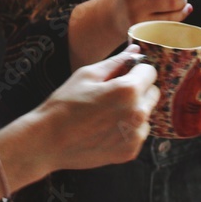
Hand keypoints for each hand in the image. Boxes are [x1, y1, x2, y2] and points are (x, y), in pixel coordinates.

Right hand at [37, 46, 158, 169]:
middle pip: (153, 93)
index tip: (122, 75)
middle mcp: (138, 114)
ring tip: (106, 113)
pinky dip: (128, 129)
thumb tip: (135, 50)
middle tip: (112, 94)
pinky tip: (106, 128)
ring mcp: (136, 136)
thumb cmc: (64, 104)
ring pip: (147, 114)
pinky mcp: (131, 152)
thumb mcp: (87, 75)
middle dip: (138, 89)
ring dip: (134, 110)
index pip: (150, 72)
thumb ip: (116, 62)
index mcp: (128, 90)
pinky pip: (139, 133)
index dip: (136, 70)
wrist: (47, 142)